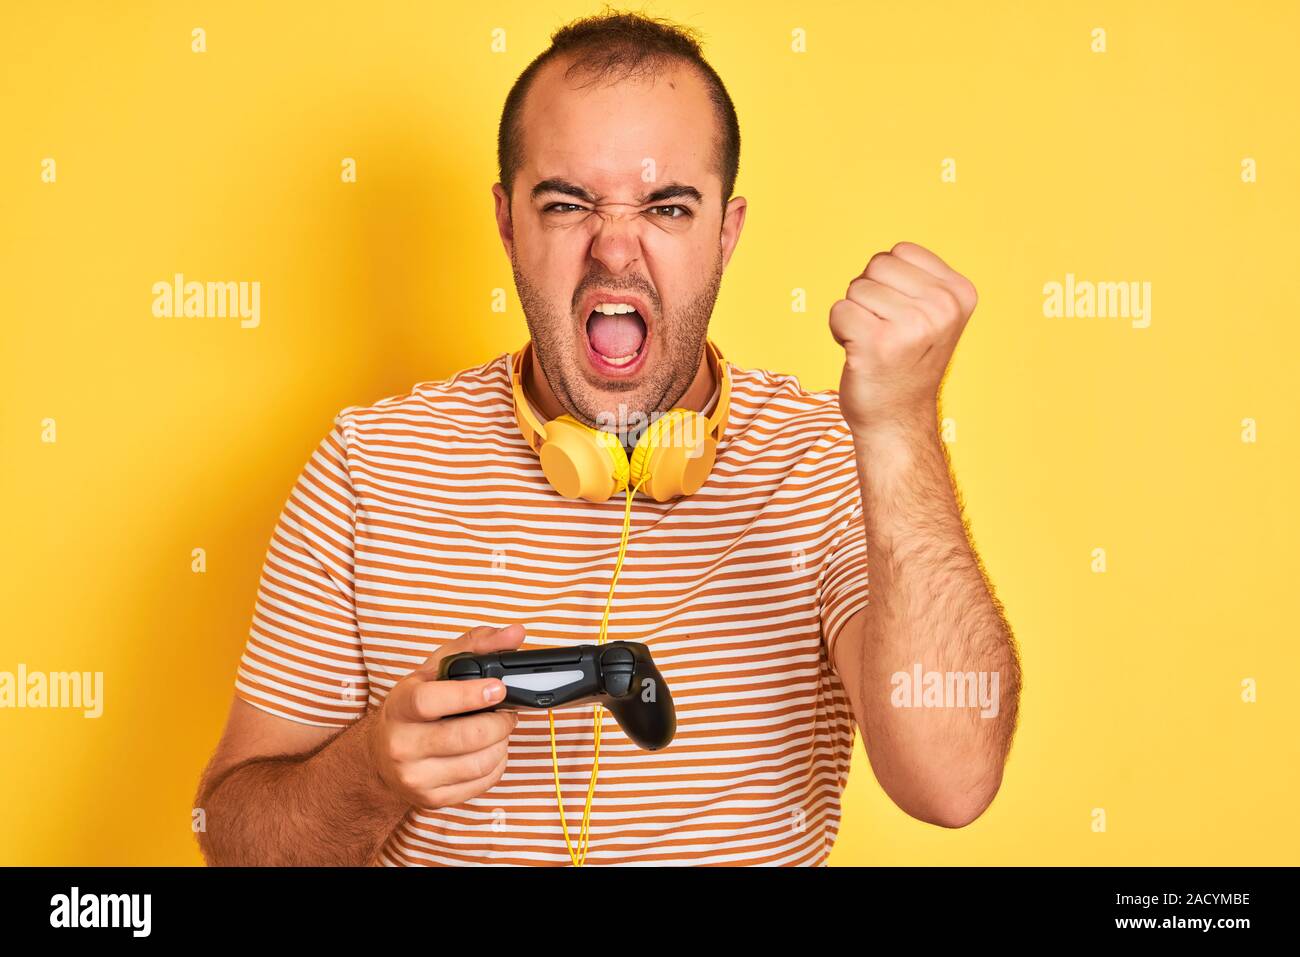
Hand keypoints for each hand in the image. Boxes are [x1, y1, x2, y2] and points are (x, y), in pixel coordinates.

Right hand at [368, 623, 526, 809]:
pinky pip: (481, 783)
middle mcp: (401, 745)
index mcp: (400, 706)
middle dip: (499, 721)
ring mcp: (415, 777)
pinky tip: (490, 750)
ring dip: (502, 743)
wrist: (381, 755)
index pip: (430, 701)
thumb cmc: (414, 706)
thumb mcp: (435, 670)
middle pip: (465, 736)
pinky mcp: (432, 800)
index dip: (469, 695)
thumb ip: (475, 645)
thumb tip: (516, 633)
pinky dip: (497, 764)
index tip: (498, 688)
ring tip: (498, 729)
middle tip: (506, 711)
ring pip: (479, 762)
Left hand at [828, 242, 977, 442]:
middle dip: (869, 295)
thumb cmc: (907, 361)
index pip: (901, 251)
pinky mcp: (878, 343)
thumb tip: (886, 256)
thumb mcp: (932, 314)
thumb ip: (917, 279)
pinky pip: (838, 311)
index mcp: (960, 293)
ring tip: (874, 343)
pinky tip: (859, 352)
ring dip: (855, 314)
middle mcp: (942, 307)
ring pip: (856, 287)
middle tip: (885, 331)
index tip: (902, 315)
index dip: (889, 281)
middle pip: (876, 265)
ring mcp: (912, 326)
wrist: (898, 419)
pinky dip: (838, 330)